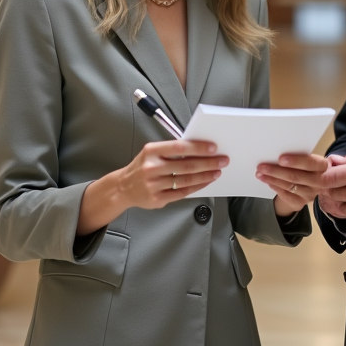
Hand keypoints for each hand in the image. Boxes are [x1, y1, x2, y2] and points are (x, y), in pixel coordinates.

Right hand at [79, 140, 226, 234]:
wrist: (123, 187)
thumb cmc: (142, 167)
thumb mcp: (151, 153)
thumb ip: (171, 151)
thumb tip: (198, 149)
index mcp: (151, 151)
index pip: (179, 147)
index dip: (198, 147)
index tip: (212, 148)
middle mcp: (152, 167)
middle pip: (186, 165)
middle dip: (208, 163)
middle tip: (222, 160)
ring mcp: (154, 184)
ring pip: (186, 180)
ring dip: (205, 176)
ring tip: (216, 171)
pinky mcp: (158, 198)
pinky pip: (182, 193)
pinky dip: (196, 187)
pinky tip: (205, 182)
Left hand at [256, 153, 329, 216]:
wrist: (307, 185)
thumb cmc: (304, 167)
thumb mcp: (305, 161)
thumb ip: (297, 157)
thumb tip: (275, 152)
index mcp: (322, 166)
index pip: (311, 163)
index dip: (296, 161)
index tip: (280, 159)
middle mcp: (319, 181)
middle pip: (296, 176)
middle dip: (276, 171)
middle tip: (261, 166)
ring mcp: (311, 194)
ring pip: (288, 185)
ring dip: (272, 178)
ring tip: (260, 173)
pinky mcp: (301, 202)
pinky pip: (285, 194)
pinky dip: (275, 186)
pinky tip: (267, 181)